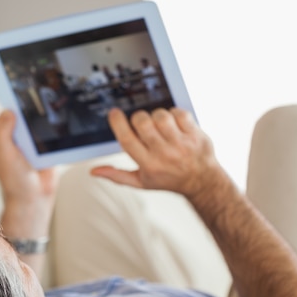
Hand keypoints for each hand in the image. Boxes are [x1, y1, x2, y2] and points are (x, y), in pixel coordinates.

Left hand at [0, 110, 57, 237]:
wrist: (35, 199)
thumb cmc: (15, 181)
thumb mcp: (4, 153)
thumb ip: (3, 132)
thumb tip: (9, 112)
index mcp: (0, 141)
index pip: (4, 117)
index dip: (10, 105)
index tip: (16, 90)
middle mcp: (14, 142)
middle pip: (22, 119)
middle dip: (28, 111)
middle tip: (36, 98)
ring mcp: (30, 146)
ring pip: (36, 126)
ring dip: (42, 123)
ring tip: (47, 113)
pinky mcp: (44, 151)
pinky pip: (49, 137)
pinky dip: (52, 133)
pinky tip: (54, 130)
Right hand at [91, 108, 222, 198]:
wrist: (202, 181)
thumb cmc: (169, 180)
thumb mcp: (141, 182)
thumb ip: (117, 176)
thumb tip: (94, 171)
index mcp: (149, 165)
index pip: (127, 140)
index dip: (118, 123)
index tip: (114, 113)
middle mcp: (164, 154)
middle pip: (142, 123)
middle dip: (138, 118)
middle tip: (142, 124)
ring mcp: (181, 144)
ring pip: (161, 115)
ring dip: (157, 115)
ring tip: (160, 125)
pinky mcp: (195, 135)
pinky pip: (179, 113)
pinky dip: (174, 114)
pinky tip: (174, 123)